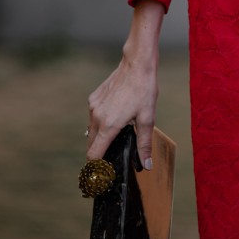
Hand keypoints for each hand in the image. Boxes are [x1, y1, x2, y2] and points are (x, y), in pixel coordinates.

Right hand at [85, 0, 162, 167]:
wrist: (137, 64)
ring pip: (91, 131)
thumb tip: (146, 165)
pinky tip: (115, 118)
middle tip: (110, 160)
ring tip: (115, 138)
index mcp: (108, 126)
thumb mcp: (148, 119)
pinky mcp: (94, 98)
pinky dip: (100, 122)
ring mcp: (93, 106)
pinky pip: (94, 117)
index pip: (94, 155)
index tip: (101, 175)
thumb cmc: (144, 90)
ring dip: (100, 137)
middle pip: (91, 145)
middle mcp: (96, 117)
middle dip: (99, 153)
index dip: (96, 167)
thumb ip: (144, 144)